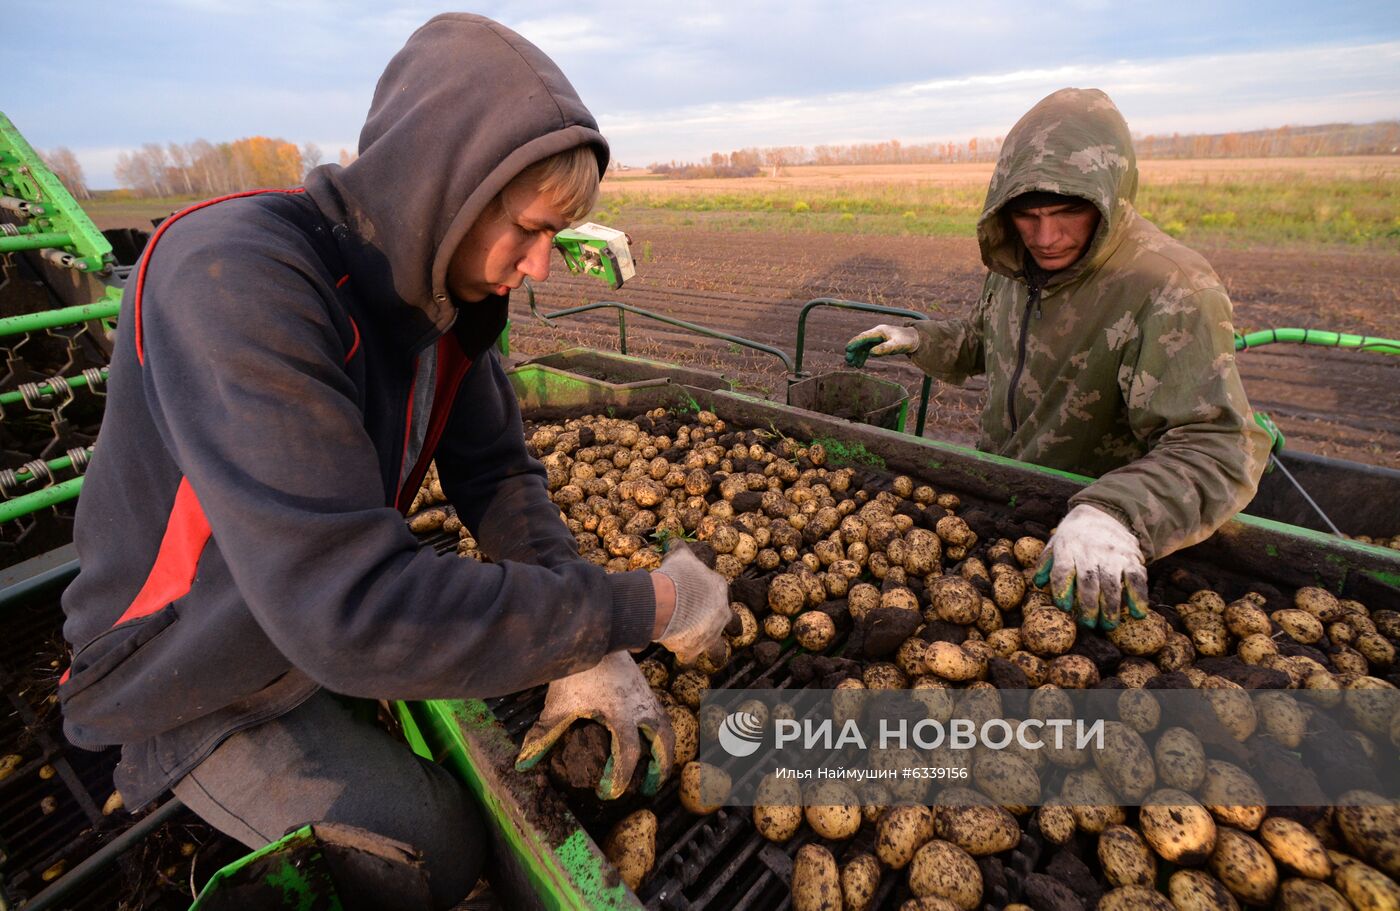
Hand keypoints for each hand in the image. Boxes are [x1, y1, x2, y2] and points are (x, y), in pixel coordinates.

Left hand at [515, 652, 673, 798]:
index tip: (610, 793)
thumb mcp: (558, 704)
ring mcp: (647, 696)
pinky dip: (660, 730)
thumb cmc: (578, 670)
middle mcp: (641, 707)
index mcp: (621, 715)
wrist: (598, 634)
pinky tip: (648, 736)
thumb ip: (543, 734)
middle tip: (651, 786)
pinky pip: (662, 714)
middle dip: (660, 767)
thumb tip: (524, 762)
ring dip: (665, 749)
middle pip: (663, 741)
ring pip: (667, 726)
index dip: (620, 776)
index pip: (628, 753)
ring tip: (658, 765)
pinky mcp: (646, 687)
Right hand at [653, 543, 729, 665]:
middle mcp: (721, 613)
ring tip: (713, 657)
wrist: (667, 601)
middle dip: (726, 624)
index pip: (721, 593)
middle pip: (730, 621)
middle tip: (721, 627)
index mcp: (719, 589)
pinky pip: (691, 657)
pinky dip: (685, 657)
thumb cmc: (676, 575)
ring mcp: (711, 633)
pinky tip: (681, 658)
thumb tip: (675, 542)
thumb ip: (681, 550)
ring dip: (714, 650)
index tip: (705, 598)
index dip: (712, 596)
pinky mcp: (697, 648)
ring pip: (718, 647)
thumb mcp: (680, 556)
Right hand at [845, 324, 919, 366]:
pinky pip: (867, 349)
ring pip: (863, 346)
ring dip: (857, 355)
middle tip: (848, 360)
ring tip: (851, 365)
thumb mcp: (896, 345)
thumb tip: (871, 353)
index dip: (855, 343)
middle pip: (861, 342)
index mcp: (879, 331)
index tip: (847, 349)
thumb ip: (884, 349)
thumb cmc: (906, 341)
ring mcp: (877, 338)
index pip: (864, 337)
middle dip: (854, 351)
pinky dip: (863, 356)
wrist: (914, 339)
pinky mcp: (878, 343)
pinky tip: (859, 364)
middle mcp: (876, 333)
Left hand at [1032, 504, 1147, 629]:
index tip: (1065, 608)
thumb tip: (1038, 583)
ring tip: (1109, 626)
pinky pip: (1137, 578)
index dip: (1063, 590)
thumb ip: (1046, 563)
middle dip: (1089, 606)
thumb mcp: (1055, 544)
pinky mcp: (1131, 557)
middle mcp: (1090, 552)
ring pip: (1112, 583)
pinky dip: (1139, 597)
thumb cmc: (1073, 537)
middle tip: (1089, 624)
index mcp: (1067, 549)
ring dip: (1112, 607)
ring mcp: (1112, 555)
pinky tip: (1138, 614)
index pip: (1063, 570)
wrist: (1102, 512)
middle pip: (1088, 581)